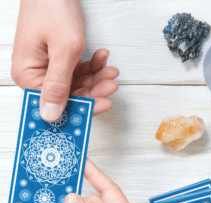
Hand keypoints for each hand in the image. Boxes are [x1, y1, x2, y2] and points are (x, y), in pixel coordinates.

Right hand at [11, 0, 118, 121]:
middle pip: (71, 94)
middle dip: (95, 89)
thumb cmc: (52, 8)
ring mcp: (48, 68)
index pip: (57, 104)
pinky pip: (78, 71)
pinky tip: (102, 57)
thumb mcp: (63, 50)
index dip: (82, 106)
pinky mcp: (59, 61)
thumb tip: (50, 116)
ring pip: (78, 84)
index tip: (103, 104)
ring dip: (97, 77)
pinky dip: (92, 66)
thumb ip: (59, 85)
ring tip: (111, 70)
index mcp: (29, 76)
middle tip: (111, 84)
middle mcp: (37, 75)